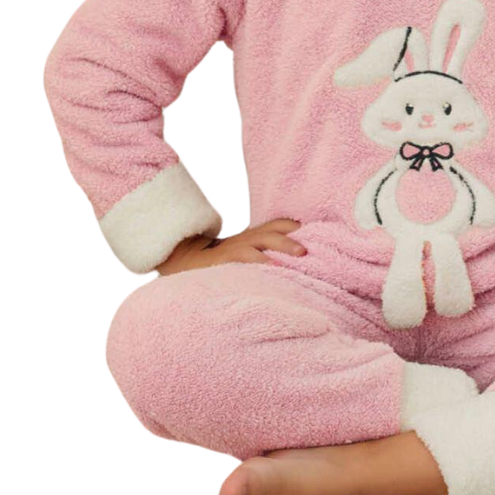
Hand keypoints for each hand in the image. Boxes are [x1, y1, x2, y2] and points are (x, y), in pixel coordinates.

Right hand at [156, 219, 307, 276]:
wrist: (177, 262)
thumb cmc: (213, 266)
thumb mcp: (239, 257)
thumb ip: (259, 258)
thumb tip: (286, 267)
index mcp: (250, 238)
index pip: (275, 225)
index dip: (294, 227)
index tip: (317, 232)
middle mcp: (244, 239)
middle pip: (273, 230)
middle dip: (293, 236)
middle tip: (311, 247)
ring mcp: (233, 248)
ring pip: (261, 241)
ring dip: (283, 245)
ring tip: (301, 254)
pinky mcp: (221, 261)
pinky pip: (242, 258)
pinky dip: (258, 262)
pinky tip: (272, 270)